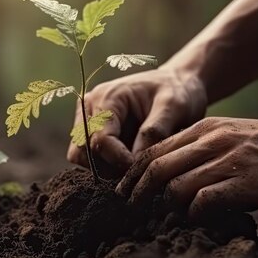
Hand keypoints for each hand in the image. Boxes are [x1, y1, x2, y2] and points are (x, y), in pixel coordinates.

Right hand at [66, 68, 206, 173]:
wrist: (177, 84)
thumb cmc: (177, 91)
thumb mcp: (173, 106)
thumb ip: (154, 131)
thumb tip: (136, 163)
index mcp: (106, 97)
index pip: (100, 139)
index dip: (118, 160)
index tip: (141, 170)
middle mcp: (89, 107)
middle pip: (83, 150)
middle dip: (108, 167)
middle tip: (136, 173)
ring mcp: (88, 119)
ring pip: (80, 157)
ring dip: (104, 169)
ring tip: (132, 169)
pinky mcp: (92, 132)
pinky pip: (88, 158)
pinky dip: (104, 167)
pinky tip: (127, 165)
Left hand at [115, 114, 257, 219]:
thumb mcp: (232, 136)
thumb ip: (205, 151)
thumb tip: (178, 179)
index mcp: (204, 130)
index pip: (153, 150)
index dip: (133, 173)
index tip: (124, 190)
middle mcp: (210, 141)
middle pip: (156, 167)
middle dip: (137, 191)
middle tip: (130, 209)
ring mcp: (227, 160)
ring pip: (174, 185)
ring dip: (166, 205)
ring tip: (166, 217)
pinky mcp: (244, 182)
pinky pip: (204, 200)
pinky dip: (194, 213)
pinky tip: (199, 218)